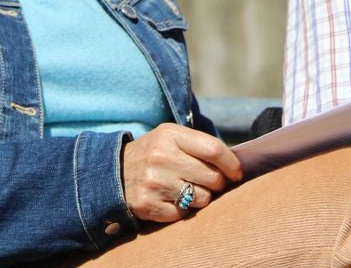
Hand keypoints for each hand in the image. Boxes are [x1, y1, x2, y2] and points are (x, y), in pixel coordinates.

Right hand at [121, 123, 242, 221]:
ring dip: (199, 197)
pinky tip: (169, 198)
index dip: (231, 164)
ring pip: (202, 199)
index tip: (235, 173)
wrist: (114, 171)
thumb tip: (235, 167)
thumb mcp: (171, 138)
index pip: (213, 149)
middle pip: (213, 177)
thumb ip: (200, 146)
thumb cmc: (154, 154)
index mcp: (169, 135)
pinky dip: (181, 209)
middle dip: (215, 182)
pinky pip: (184, 214)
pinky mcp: (149, 204)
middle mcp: (160, 157)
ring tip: (183, 188)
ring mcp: (154, 182)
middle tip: (203, 180)